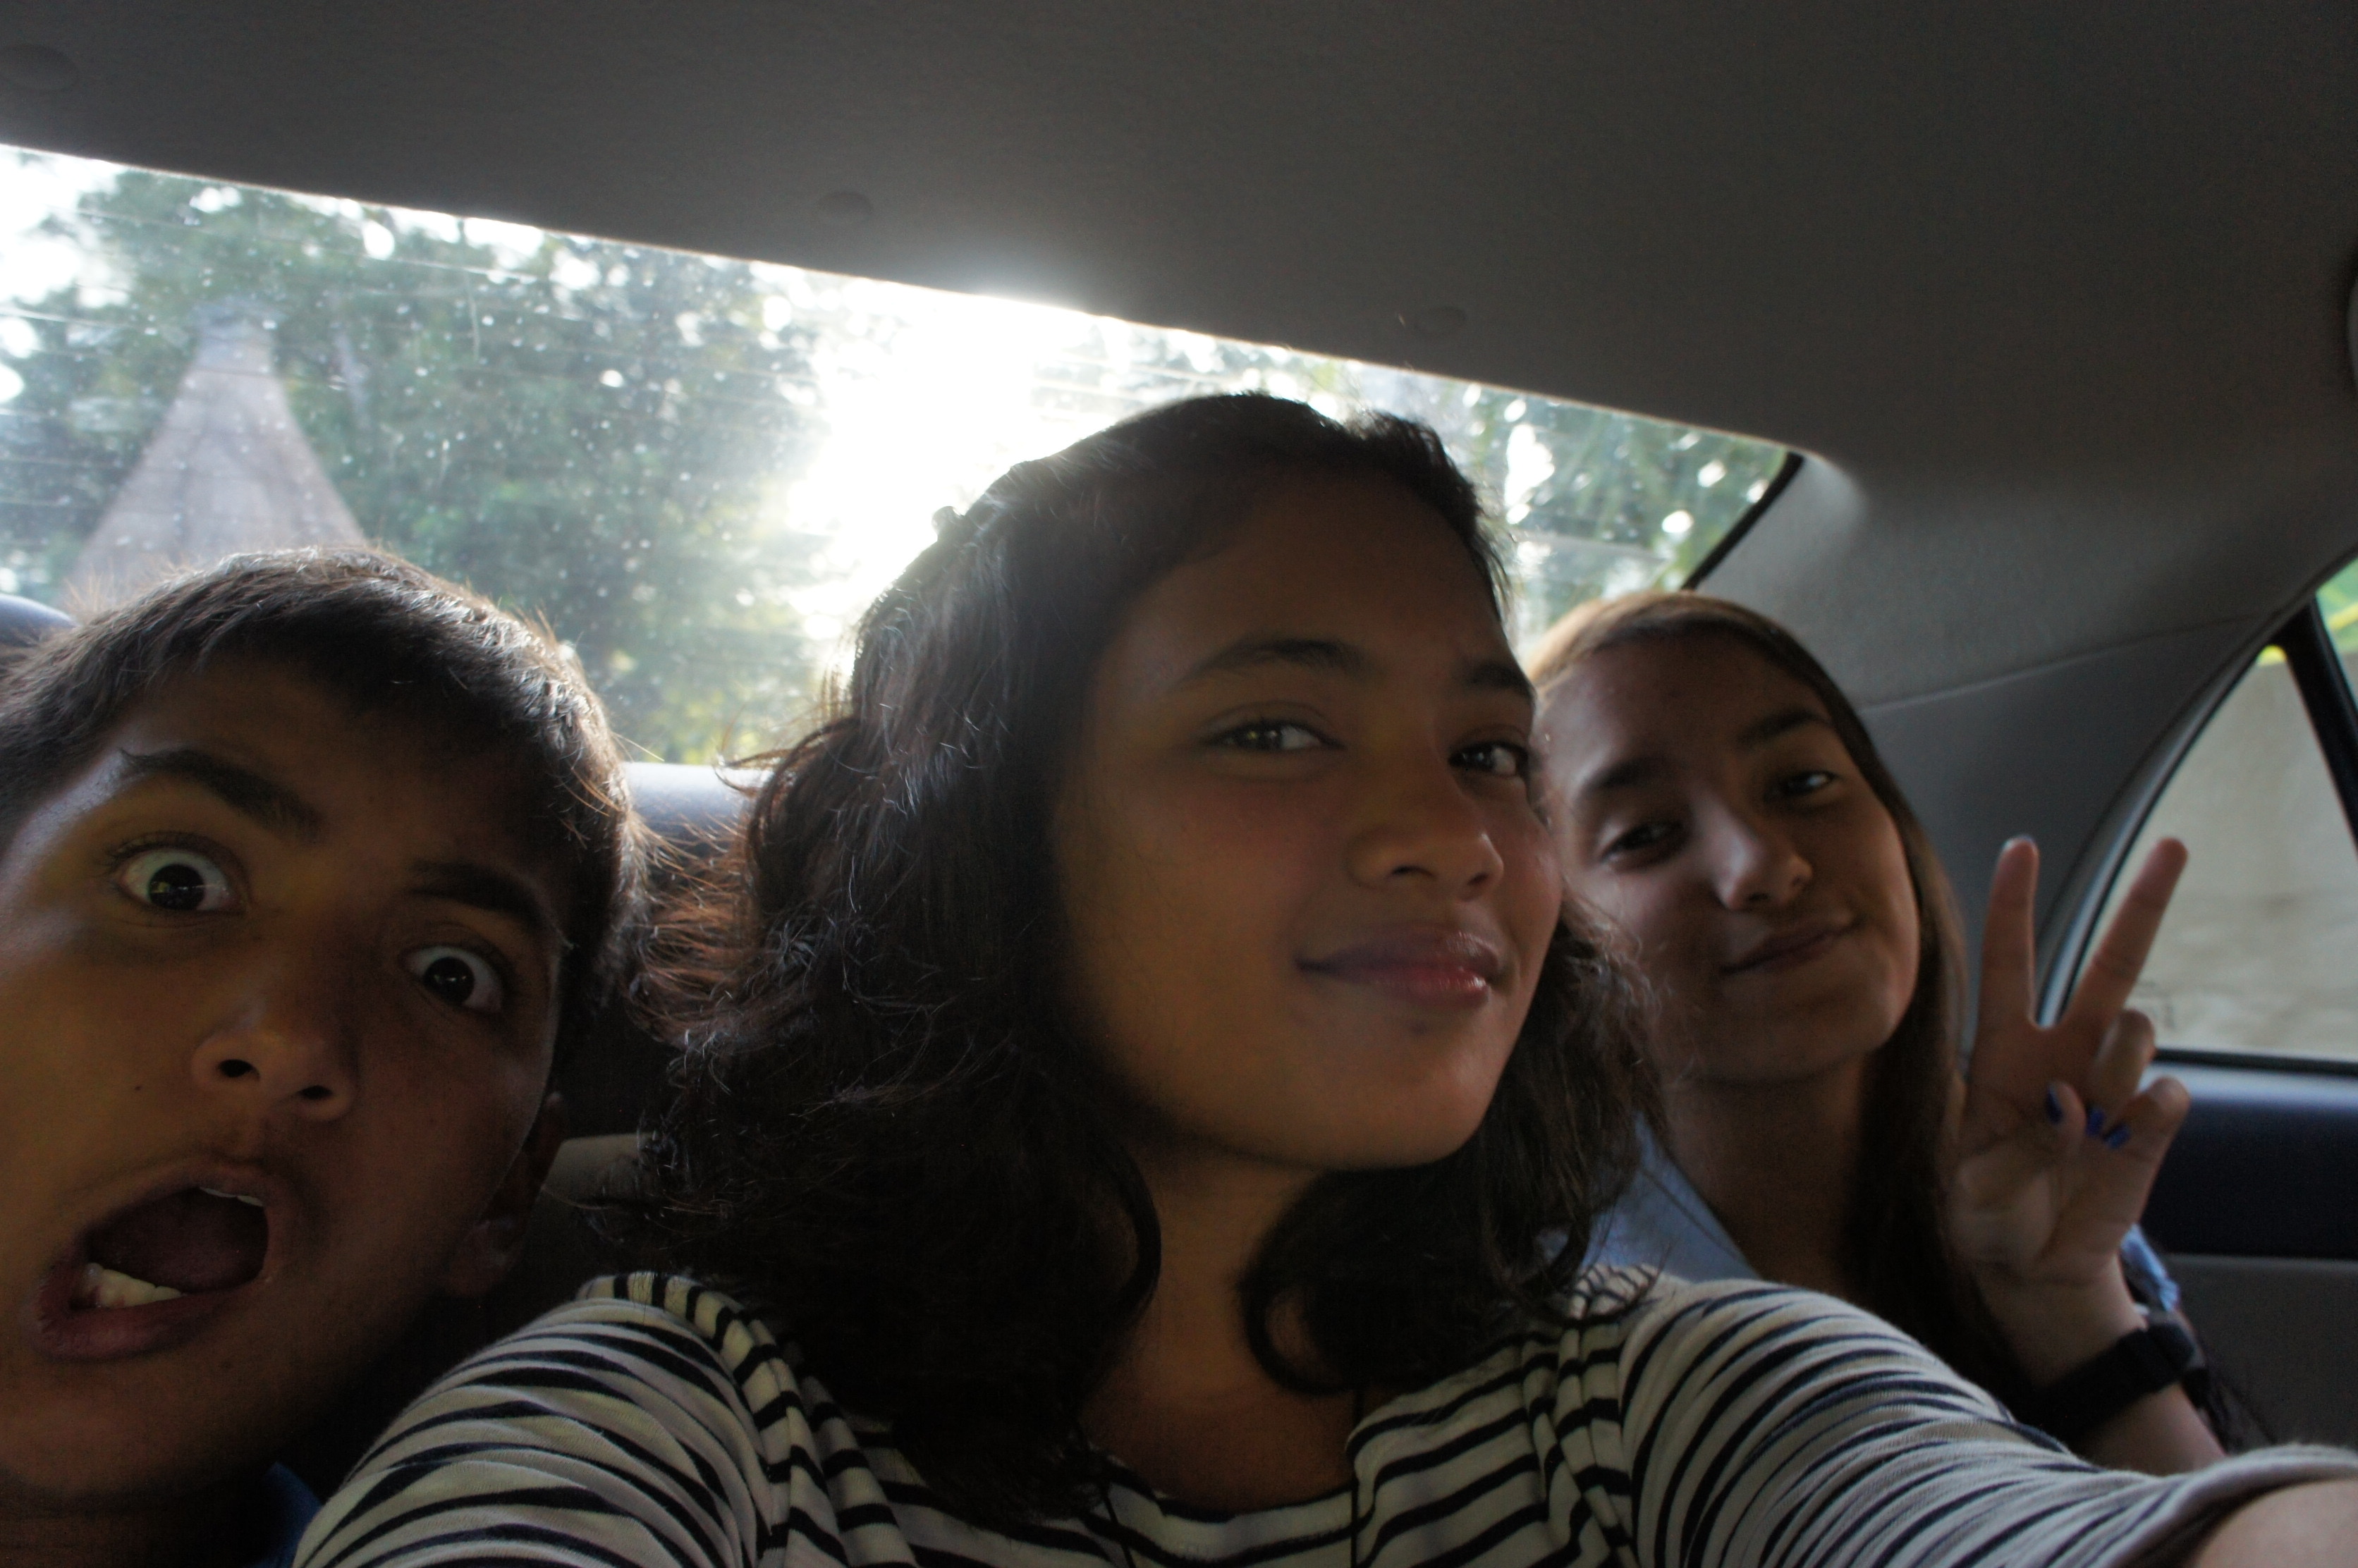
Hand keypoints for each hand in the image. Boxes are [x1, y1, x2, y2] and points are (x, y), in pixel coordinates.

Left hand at [1949, 836, 2191, 1381]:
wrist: (2030, 1270)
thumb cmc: (1984, 1216)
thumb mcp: (1962, 1183)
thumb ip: (2001, 1145)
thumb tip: (2063, 1101)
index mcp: (2004, 1053)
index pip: (2009, 961)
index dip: (2013, 905)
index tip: (2023, 846)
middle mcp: (2063, 1056)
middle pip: (2109, 964)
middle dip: (2142, 904)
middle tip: (2174, 845)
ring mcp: (2110, 1088)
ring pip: (2133, 1024)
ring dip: (2109, 1056)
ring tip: (2079, 1114)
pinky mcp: (2148, 1130)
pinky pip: (2164, 1092)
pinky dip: (2146, 1108)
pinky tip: (2124, 1132)